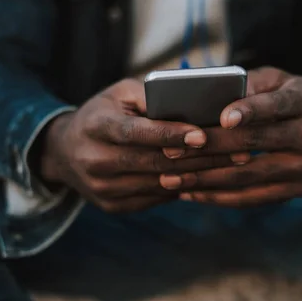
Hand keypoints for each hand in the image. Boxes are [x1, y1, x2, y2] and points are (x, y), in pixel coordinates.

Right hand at [41, 79, 236, 212]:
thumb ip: (150, 96)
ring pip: (159, 184)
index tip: (202, 135)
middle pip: (153, 162)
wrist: (65, 152)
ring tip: (231, 164)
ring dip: (198, 174)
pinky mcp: (111, 206)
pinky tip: (207, 177)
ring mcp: (102, 188)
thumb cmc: (103, 114)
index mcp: (96, 127)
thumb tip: (192, 104)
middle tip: (236, 151)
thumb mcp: (119, 94)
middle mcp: (94, 160)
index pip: (136, 133)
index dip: (169, 135)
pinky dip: (182, 187)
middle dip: (198, 157)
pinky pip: (154, 198)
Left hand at [159, 67, 301, 207]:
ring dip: (206, 180)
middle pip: (255, 143)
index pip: (277, 106)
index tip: (223, 117)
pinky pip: (251, 198)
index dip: (250, 111)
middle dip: (210, 147)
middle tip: (172, 150)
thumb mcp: (284, 82)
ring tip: (171, 178)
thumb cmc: (298, 102)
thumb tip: (211, 92)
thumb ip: (252, 84)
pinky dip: (218, 197)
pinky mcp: (293, 192)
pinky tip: (192, 193)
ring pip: (248, 177)